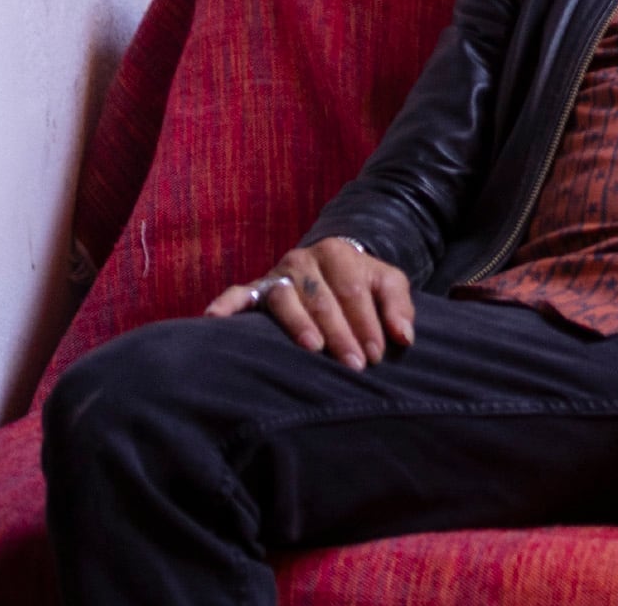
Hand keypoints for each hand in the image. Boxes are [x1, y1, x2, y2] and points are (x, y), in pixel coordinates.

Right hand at [208, 237, 418, 369]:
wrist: (331, 267)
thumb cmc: (362, 283)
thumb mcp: (388, 284)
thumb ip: (399, 307)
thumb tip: (403, 337)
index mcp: (338, 253)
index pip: (354, 291)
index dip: (367, 324)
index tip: (376, 356)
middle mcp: (304, 259)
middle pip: (322, 298)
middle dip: (340, 333)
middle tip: (353, 366)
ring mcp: (278, 274)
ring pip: (286, 298)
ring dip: (298, 324)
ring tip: (312, 348)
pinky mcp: (257, 288)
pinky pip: (239, 294)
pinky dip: (227, 305)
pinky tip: (214, 319)